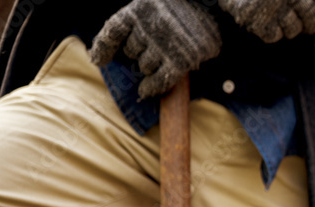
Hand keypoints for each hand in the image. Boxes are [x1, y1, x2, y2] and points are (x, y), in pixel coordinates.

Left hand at [90, 0, 221, 98]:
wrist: (216, 6)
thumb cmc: (185, 6)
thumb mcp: (157, 5)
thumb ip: (137, 20)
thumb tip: (104, 54)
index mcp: (139, 9)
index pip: (113, 31)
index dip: (104, 47)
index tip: (98, 61)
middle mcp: (149, 27)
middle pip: (130, 51)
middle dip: (137, 53)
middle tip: (152, 50)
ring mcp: (164, 45)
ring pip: (144, 66)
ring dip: (149, 67)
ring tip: (164, 59)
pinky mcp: (180, 60)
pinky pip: (160, 80)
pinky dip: (152, 87)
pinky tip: (147, 90)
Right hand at [219, 0, 314, 42]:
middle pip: (312, 21)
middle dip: (309, 21)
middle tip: (297, 12)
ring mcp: (269, 5)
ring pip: (294, 30)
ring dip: (289, 25)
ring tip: (276, 10)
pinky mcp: (252, 18)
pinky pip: (273, 36)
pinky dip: (272, 30)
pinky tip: (265, 17)